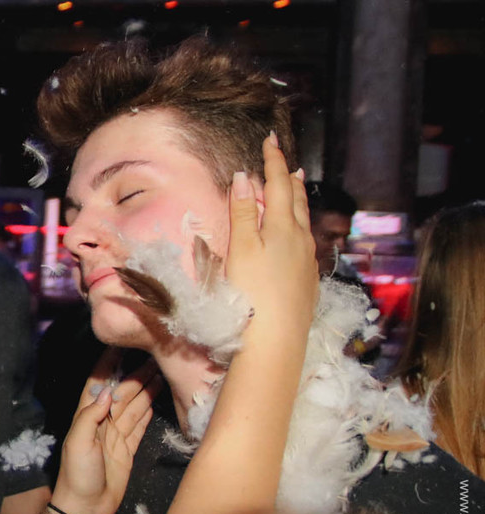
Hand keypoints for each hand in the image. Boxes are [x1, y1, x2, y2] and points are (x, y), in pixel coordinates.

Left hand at [52, 348, 161, 513]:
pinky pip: (140, 425)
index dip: (109, 365)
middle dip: (137, 374)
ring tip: (163, 371)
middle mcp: (103, 421)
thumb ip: (90, 416)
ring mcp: (116, 435)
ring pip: (135, 406)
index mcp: (87, 416)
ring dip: (147, 388)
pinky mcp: (128, 449)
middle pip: (123, 392)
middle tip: (157, 357)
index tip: (122, 345)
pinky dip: (149, 410)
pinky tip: (158, 396)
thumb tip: (108, 392)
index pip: (99, 384)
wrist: (85, 508)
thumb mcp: (77, 443)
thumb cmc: (77, 474)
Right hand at [226, 133, 317, 339]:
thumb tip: (245, 177)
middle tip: (286, 162)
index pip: (279, 185)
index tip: (270, 140)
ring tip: (297, 188)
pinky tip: (297, 235)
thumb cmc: (253, 292)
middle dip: (289, 178)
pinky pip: (306, 242)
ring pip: (305, 221)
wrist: (277, 337)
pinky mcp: (307, 281)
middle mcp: (301, 240)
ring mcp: (307, 261)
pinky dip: (300, 226)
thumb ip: (244, 213)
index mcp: (283, 227)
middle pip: (297, 201)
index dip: (273, 162)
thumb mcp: (241, 249)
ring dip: (298, 201)